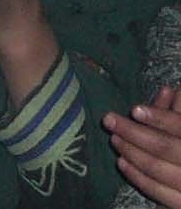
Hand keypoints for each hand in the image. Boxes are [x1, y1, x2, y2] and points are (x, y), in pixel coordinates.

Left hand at [104, 86, 180, 208]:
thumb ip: (179, 111)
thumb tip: (168, 89)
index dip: (160, 118)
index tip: (135, 109)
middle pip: (164, 147)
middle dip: (133, 132)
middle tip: (108, 119)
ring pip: (158, 169)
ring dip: (131, 151)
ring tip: (113, 138)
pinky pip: (159, 193)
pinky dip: (138, 177)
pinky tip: (121, 162)